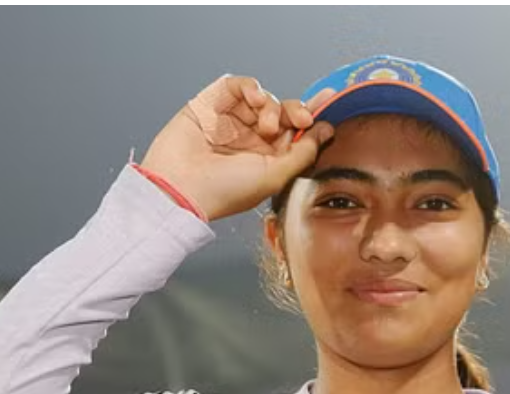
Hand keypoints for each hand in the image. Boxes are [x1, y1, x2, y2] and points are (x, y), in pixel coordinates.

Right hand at [139, 75, 335, 220]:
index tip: (329, 103)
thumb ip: (303, 153)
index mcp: (267, 159)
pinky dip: (251, 87)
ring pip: (263, 98)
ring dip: (272, 105)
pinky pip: (238, 85)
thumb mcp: (275, 176)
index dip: (312, 117)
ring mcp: (231, 120)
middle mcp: (250, 139)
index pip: (296, 132)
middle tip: (300, 119)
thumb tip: (326, 131)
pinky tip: (255, 100)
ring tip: (266, 123)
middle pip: (284, 111)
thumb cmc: (224, 191)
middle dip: (295, 111)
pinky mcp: (212, 104)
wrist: (179, 188)